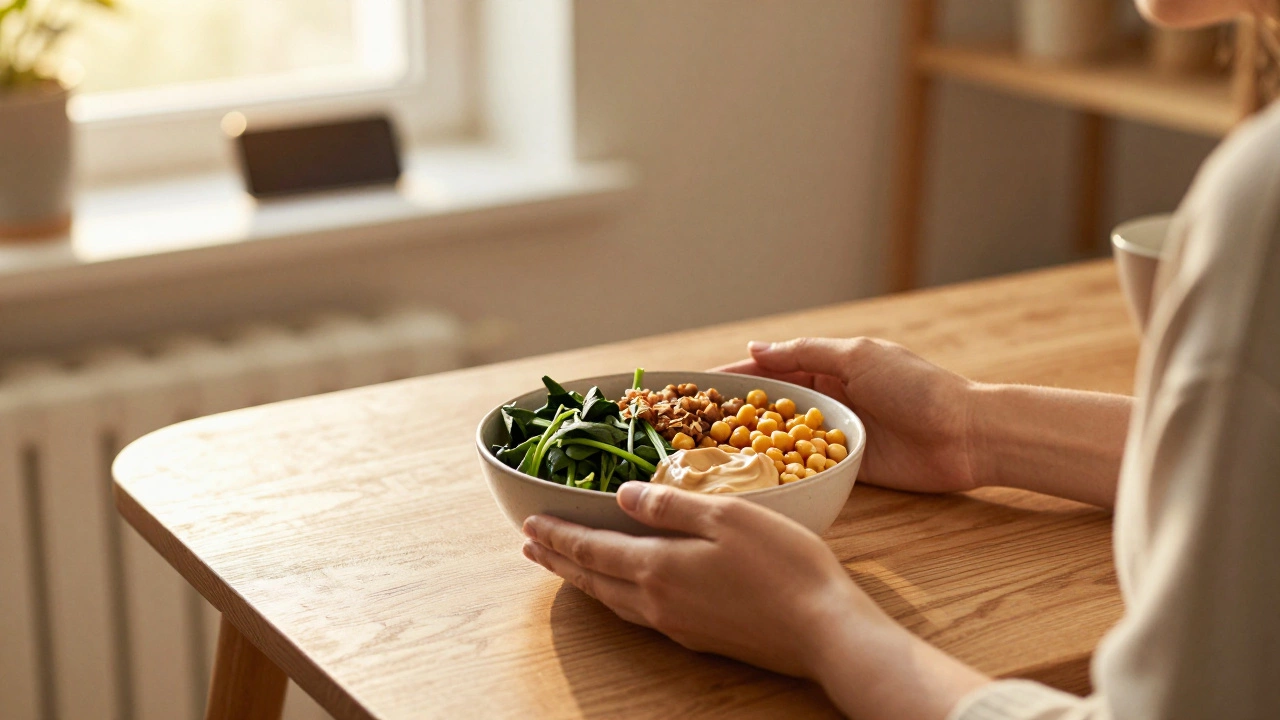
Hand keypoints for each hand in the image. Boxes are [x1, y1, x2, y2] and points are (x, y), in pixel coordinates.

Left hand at [523, 482, 988, 718]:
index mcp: (658, 567)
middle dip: (558, 560)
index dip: (558, 535)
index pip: (591, 549)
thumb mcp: (727, 516)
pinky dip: (615, 594)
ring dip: (583, 579)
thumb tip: (623, 496)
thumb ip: (671, 505)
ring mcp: (678, 624)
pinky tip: (623, 589)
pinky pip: (638, 613)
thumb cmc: (784, 565)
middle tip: (529, 546)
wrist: (825, 632)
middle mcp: (657, 602)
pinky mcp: (701, 637)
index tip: (528, 524)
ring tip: (563, 566)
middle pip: (593, 579)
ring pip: (614, 600)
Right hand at [718, 338, 979, 493]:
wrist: (965, 434)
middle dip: (733, 415)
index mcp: (829, 367)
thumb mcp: (856, 356)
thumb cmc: (916, 386)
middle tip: (688, 428)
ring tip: (708, 456)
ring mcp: (834, 435)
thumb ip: (804, 353)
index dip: (733, 378)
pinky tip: (750, 479)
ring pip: (783, 440)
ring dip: (750, 446)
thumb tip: (755, 347)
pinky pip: (806, 467)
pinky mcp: (846, 467)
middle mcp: (827, 400)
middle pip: (770, 407)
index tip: (694, 389)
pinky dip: (780, 471)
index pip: (770, 370)